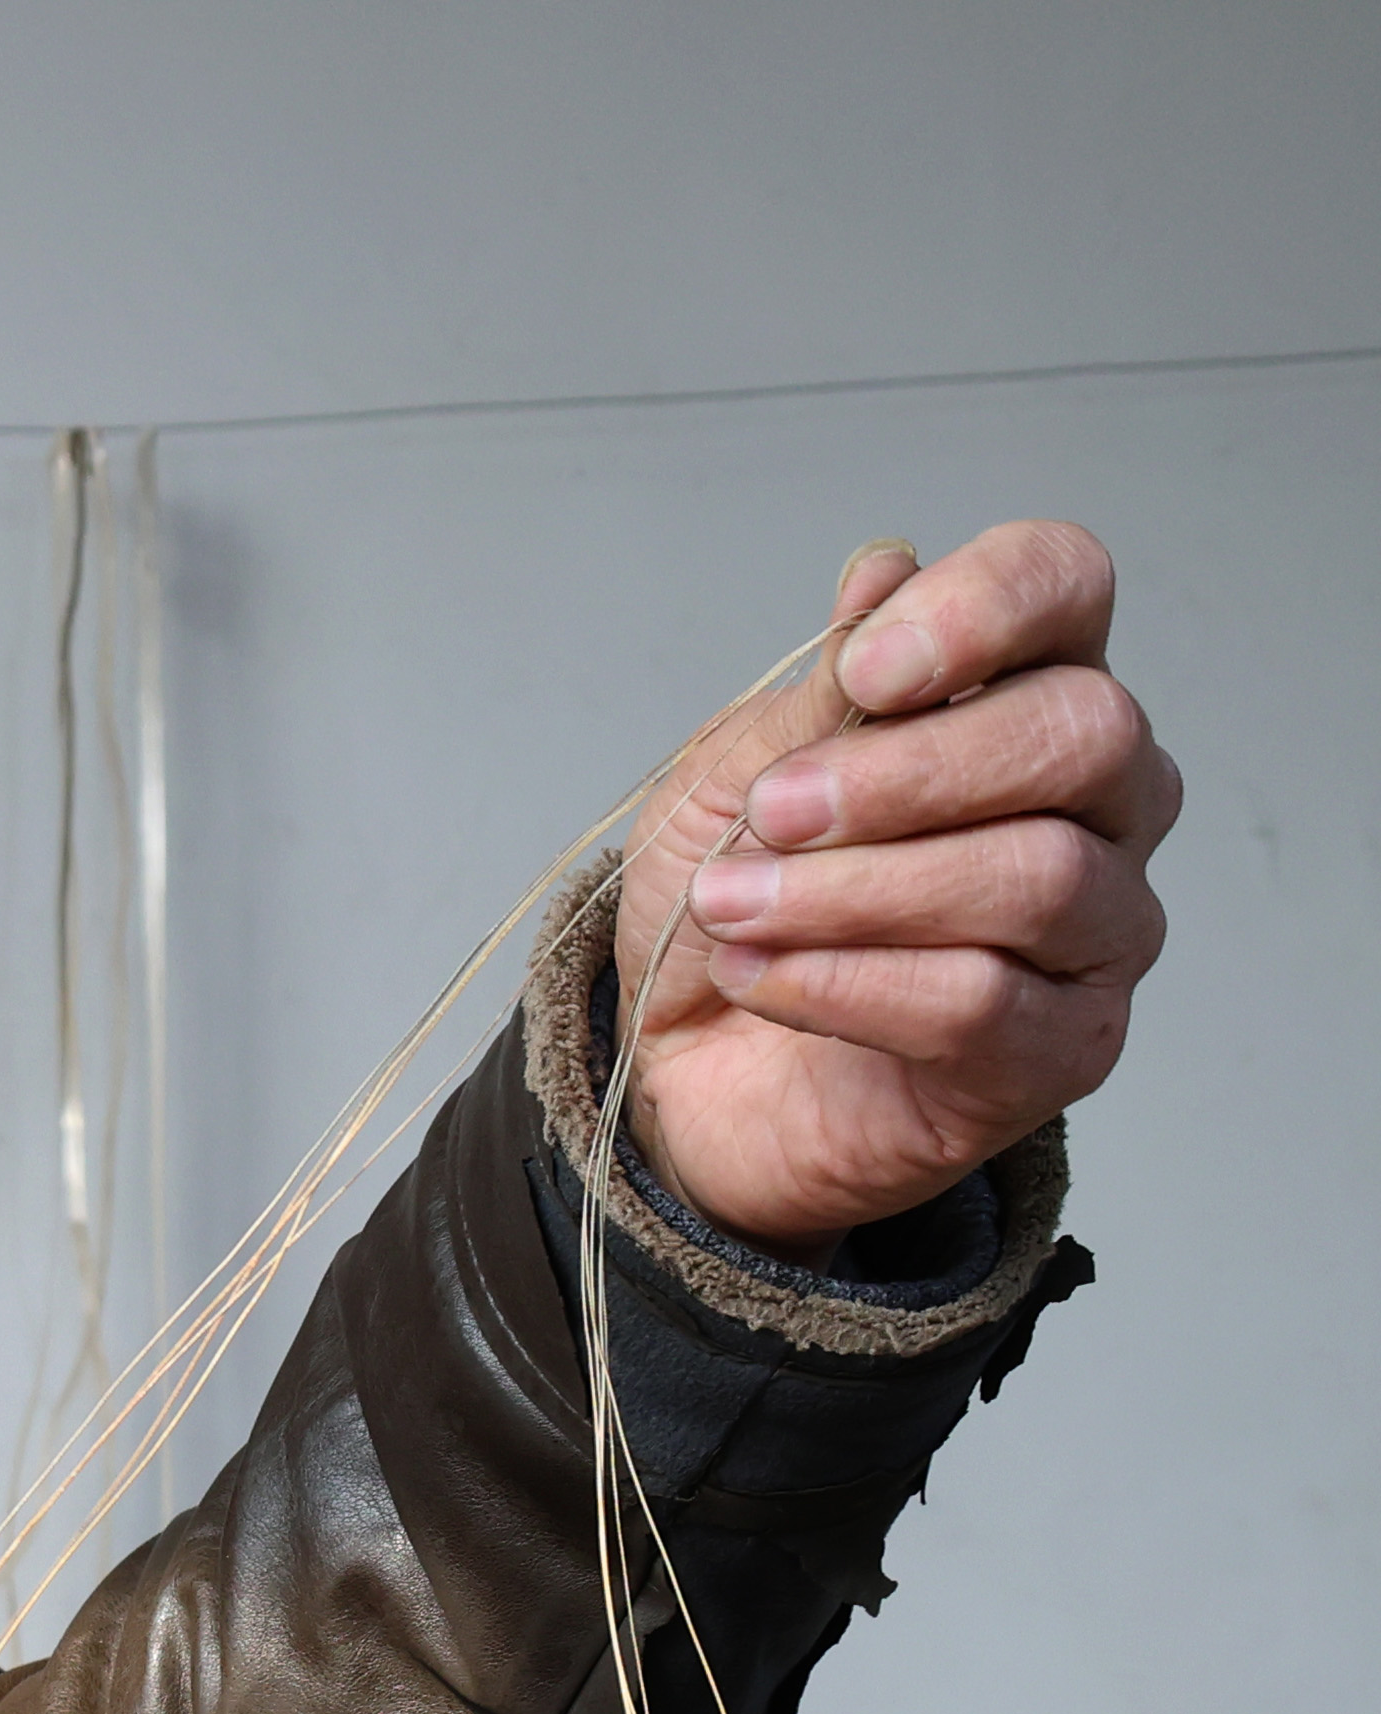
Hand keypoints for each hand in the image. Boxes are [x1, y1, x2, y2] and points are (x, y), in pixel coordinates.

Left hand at [611, 521, 1174, 1253]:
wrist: (682, 1070)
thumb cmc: (732, 906)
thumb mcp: (735, 781)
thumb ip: (821, 695)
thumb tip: (882, 574)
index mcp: (1021, 690)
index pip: (1066, 587)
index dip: (984, 608)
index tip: (870, 669)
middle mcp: (1098, 799)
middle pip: (1082, 732)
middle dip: (909, 773)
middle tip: (773, 815)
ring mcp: (1099, 925)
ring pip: (1036, 876)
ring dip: (855, 892)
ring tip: (731, 909)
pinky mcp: (1064, 1045)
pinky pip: (984, 1003)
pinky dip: (849, 984)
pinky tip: (760, 977)